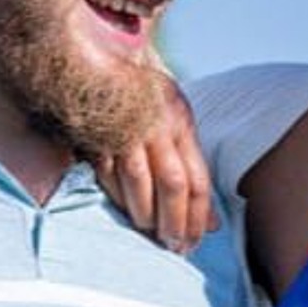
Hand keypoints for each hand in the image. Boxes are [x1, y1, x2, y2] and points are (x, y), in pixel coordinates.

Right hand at [93, 82, 217, 253]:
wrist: (94, 59)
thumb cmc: (140, 93)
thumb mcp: (174, 117)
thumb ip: (192, 166)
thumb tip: (213, 220)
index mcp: (180, 121)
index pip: (196, 179)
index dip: (198, 216)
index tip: (197, 240)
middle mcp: (156, 126)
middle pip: (172, 185)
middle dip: (175, 222)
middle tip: (175, 247)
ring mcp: (125, 130)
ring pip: (139, 183)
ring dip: (145, 216)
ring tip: (150, 235)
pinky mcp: (96, 135)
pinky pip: (108, 175)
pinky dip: (117, 198)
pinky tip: (125, 213)